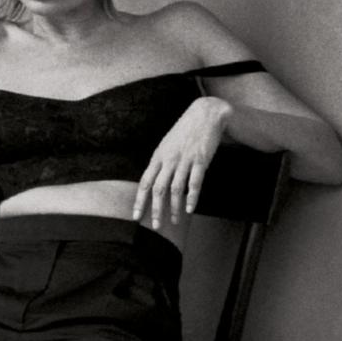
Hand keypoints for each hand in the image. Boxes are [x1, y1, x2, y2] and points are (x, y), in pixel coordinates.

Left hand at [133, 97, 231, 228]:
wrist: (205, 114)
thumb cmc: (185, 132)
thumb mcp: (167, 146)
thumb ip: (161, 163)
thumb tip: (154, 182)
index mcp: (158, 157)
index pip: (144, 183)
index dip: (139, 201)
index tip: (136, 216)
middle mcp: (168, 160)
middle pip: (158, 190)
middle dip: (155, 210)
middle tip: (155, 226)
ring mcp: (184, 160)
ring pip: (176, 189)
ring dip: (174, 208)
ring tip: (175, 221)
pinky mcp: (200, 160)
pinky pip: (195, 183)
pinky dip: (192, 198)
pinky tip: (190, 209)